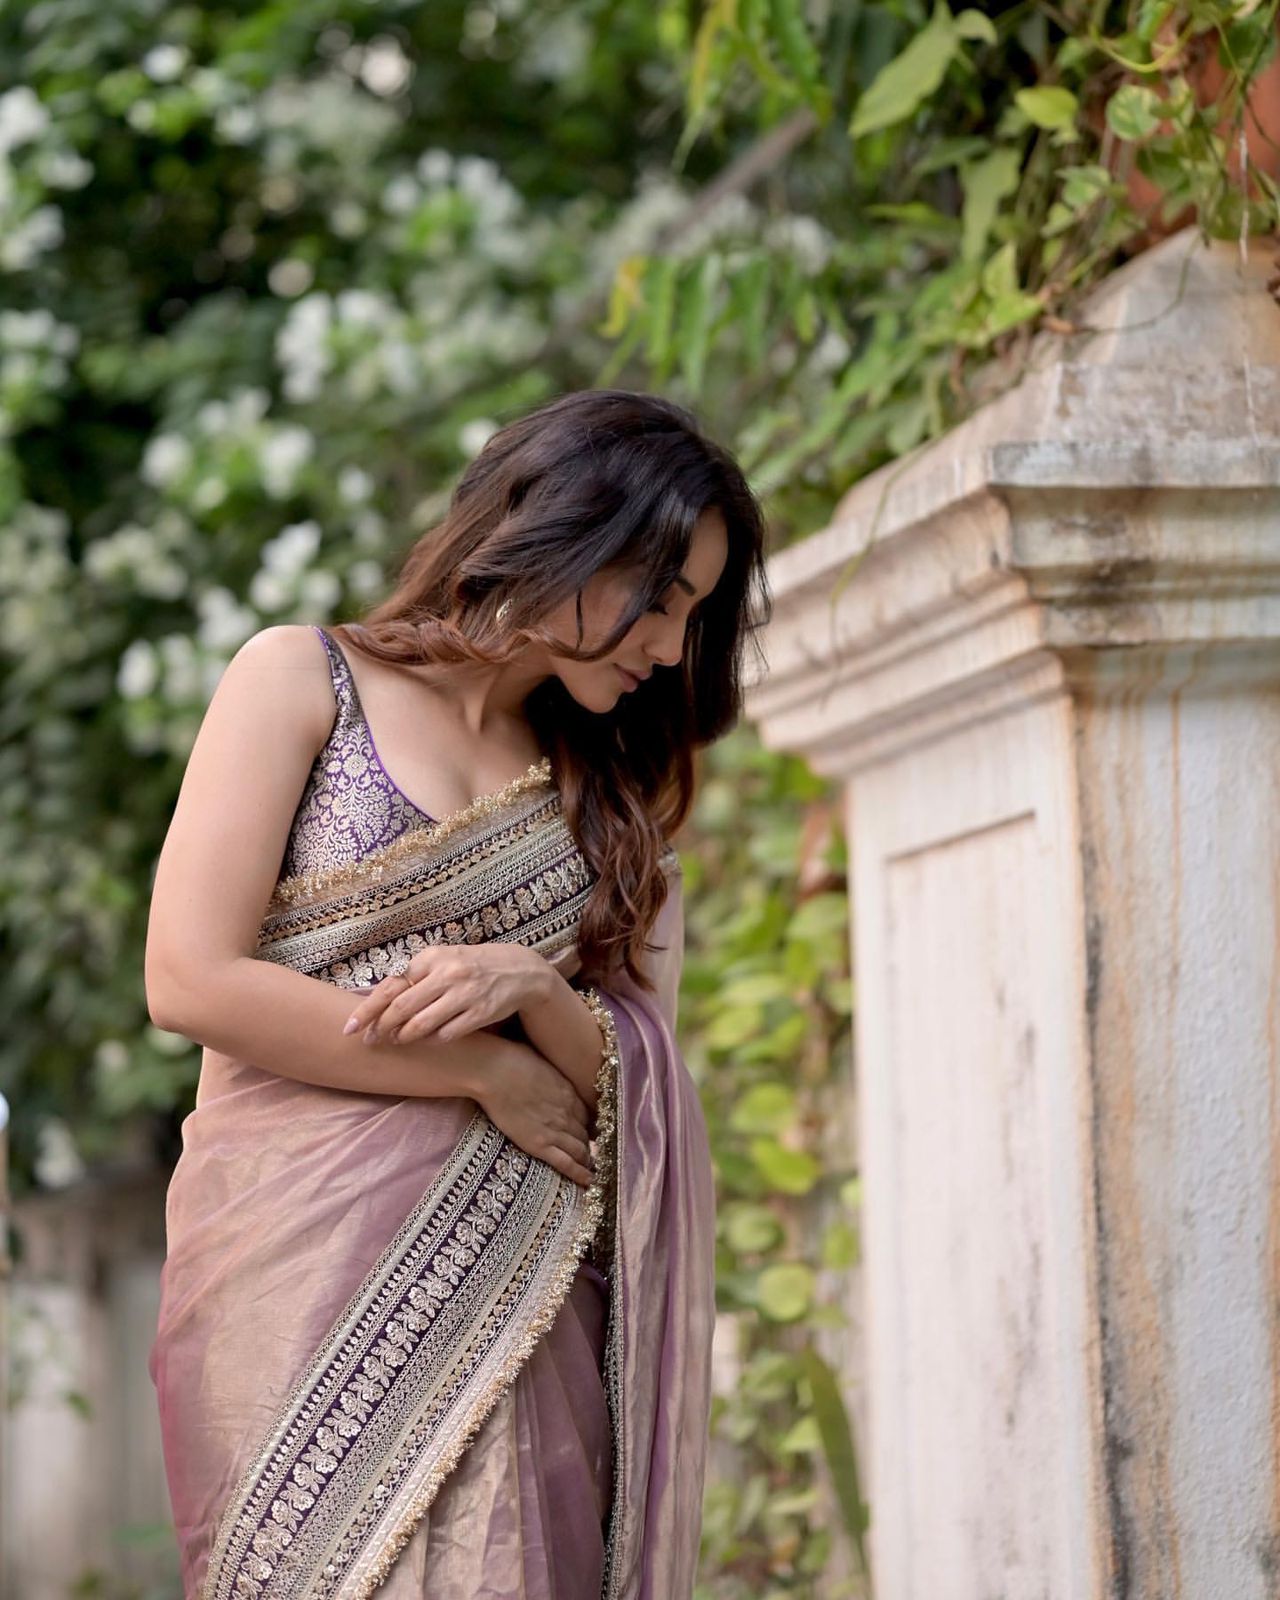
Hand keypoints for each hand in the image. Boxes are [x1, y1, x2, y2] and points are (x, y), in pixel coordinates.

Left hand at [343, 944, 550, 1046]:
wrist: (519, 971)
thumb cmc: (471, 966)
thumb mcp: (443, 959)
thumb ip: (414, 975)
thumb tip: (377, 998)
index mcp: (432, 957)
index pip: (391, 986)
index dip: (368, 1009)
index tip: (350, 1027)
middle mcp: (447, 973)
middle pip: (401, 1008)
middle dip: (380, 1028)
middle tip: (370, 1041)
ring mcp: (465, 994)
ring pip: (421, 1025)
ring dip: (404, 1037)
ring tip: (397, 1041)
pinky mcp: (481, 1013)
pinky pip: (446, 1034)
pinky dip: (432, 1040)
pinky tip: (428, 1040)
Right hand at [477, 1038, 595, 1187]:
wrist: (495, 1072)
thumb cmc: (512, 1059)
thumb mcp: (542, 1061)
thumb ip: (550, 1074)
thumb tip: (546, 1073)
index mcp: (568, 1092)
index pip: (586, 1115)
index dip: (589, 1126)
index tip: (590, 1132)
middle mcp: (568, 1112)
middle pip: (585, 1133)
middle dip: (590, 1144)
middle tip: (592, 1154)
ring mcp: (555, 1129)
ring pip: (580, 1149)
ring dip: (586, 1159)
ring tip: (591, 1169)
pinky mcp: (540, 1144)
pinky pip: (566, 1163)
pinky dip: (579, 1173)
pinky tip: (588, 1181)